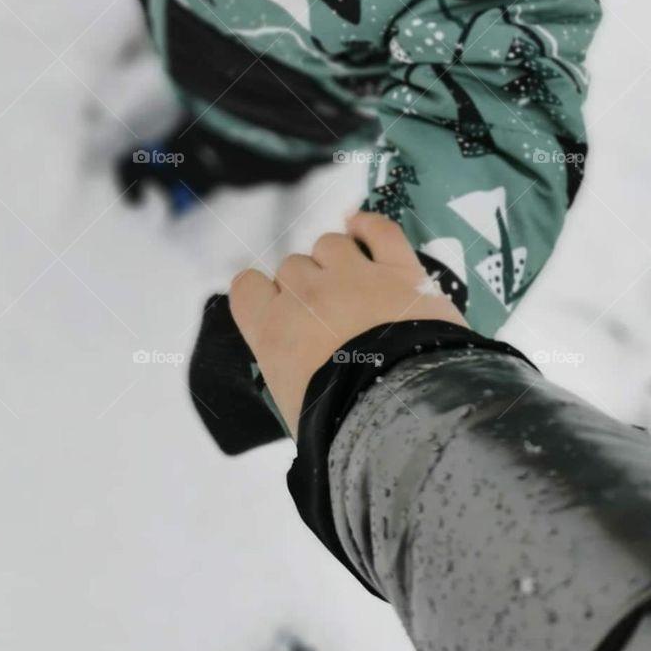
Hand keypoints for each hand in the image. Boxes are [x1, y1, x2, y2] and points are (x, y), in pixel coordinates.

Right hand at [228, 211, 467, 438]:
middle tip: (328, 320)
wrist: (404, 417)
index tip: (279, 314)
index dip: (263, 298)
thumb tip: (300, 367)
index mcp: (273, 330)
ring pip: (330, 244)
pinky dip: (368, 225)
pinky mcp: (401, 270)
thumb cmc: (342, 426)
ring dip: (335, 261)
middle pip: (293, 267)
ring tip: (353, 288)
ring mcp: (355, 275)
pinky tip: (361, 227)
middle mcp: (307, 293)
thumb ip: (288, 368)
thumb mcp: (295, 405)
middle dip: (306, 288)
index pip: (245, 287)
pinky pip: (380, 229)